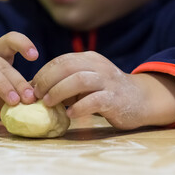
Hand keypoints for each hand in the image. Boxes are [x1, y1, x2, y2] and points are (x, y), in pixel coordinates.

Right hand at [0, 32, 38, 120]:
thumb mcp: (10, 88)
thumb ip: (22, 88)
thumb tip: (43, 94)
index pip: (10, 39)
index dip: (23, 44)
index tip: (35, 56)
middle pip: (3, 64)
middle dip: (18, 82)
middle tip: (29, 98)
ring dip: (3, 86)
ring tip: (14, 101)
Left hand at [32, 51, 174, 129]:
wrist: (141, 99)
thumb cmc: (106, 92)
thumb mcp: (86, 82)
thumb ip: (65, 83)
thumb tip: (34, 90)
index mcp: (89, 59)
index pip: (61, 60)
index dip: (43, 73)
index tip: (32, 87)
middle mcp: (98, 66)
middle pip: (67, 66)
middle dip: (47, 80)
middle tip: (37, 95)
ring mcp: (108, 81)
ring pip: (79, 80)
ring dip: (60, 91)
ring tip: (49, 103)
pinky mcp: (115, 99)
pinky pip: (94, 101)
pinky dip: (79, 108)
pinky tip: (69, 114)